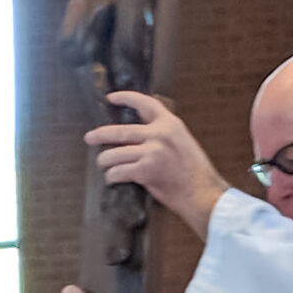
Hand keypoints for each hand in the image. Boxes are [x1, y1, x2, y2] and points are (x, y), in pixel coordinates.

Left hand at [88, 92, 229, 235]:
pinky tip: (112, 178)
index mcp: (171, 124)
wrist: (203, 193)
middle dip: (100, 135)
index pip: (145, 103)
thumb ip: (163, 135)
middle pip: (120, 130)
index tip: (111, 98)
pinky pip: (118, 171)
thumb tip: (137, 136)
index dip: (125, 98)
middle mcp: (160, 134)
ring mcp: (152, 152)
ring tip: (103, 165)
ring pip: (115, 153)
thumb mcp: (183, 142)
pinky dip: (112, 176)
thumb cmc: (194, 173)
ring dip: (105, 161)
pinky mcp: (146, 170)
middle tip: (89, 137)